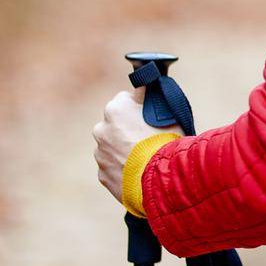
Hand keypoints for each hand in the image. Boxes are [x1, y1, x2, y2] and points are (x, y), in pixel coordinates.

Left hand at [93, 88, 181, 204]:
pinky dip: (123, 167)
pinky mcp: (102, 175)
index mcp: (115, 109)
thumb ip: (151, 99)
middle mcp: (101, 129)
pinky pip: (113, 167)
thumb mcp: (165, 112)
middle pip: (116, 124)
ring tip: (146, 157)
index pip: (126, 99)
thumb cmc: (166, 142)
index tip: (152, 116)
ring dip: (125, 149)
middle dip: (128, 128)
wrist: (160, 180)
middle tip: (150, 137)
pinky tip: (140, 170)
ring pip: (113, 146)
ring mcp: (100, 154)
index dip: (140, 107)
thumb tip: (148, 85)